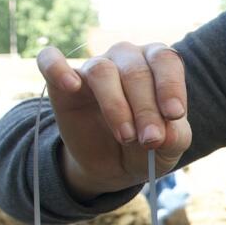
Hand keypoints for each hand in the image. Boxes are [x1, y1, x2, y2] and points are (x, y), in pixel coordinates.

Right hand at [37, 42, 190, 200]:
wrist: (114, 165)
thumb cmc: (147, 147)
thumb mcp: (169, 148)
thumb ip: (175, 137)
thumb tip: (167, 131)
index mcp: (156, 65)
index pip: (165, 61)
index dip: (170, 85)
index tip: (174, 115)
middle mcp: (125, 58)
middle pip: (135, 70)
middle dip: (145, 108)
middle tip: (150, 140)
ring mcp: (94, 68)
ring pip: (102, 71)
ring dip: (115, 105)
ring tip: (126, 137)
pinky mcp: (62, 84)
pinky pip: (51, 60)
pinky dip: (57, 67)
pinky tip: (70, 84)